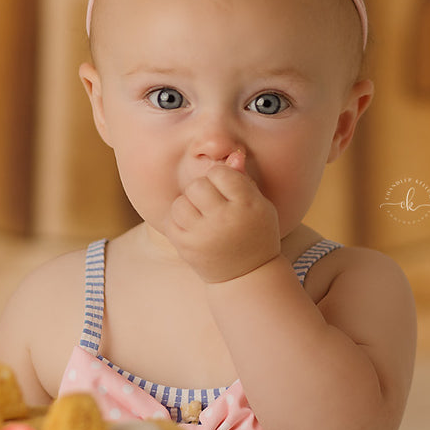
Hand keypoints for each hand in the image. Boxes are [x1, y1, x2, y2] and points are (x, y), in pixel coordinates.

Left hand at [163, 149, 281, 282]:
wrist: (247, 275)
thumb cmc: (255, 233)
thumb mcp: (259, 206)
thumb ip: (244, 179)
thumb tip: (234, 154)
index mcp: (247, 205)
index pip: (221, 173)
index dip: (221, 178)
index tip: (226, 191)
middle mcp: (225, 219)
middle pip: (197, 185)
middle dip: (202, 191)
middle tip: (212, 205)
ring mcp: (204, 235)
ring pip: (180, 203)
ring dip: (187, 206)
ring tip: (200, 216)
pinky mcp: (187, 248)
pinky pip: (170, 221)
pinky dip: (177, 221)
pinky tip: (191, 227)